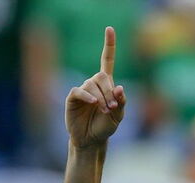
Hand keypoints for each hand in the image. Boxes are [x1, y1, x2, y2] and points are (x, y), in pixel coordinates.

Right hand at [65, 26, 125, 148]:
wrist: (91, 140)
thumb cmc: (105, 126)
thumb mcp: (118, 116)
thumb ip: (121, 102)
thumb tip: (119, 87)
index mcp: (106, 84)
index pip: (107, 60)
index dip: (109, 44)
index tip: (109, 29)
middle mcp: (93, 83)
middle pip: (102, 76)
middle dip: (109, 91)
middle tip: (112, 107)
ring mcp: (83, 90)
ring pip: (92, 85)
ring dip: (101, 98)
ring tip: (105, 110)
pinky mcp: (73, 98)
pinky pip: (80, 91)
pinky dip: (88, 96)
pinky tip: (94, 103)